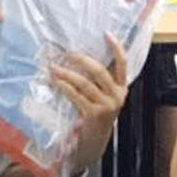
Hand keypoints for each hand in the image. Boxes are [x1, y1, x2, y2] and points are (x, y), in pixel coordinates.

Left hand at [52, 34, 129, 165]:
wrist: (94, 142)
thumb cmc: (94, 114)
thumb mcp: (102, 96)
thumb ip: (97, 80)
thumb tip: (78, 57)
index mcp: (122, 87)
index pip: (123, 64)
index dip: (116, 48)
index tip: (106, 34)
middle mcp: (117, 95)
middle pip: (100, 71)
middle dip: (82, 60)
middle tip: (68, 53)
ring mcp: (107, 105)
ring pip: (85, 83)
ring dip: (67, 73)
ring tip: (54, 67)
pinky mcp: (94, 114)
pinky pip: (76, 95)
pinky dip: (65, 86)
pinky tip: (56, 81)